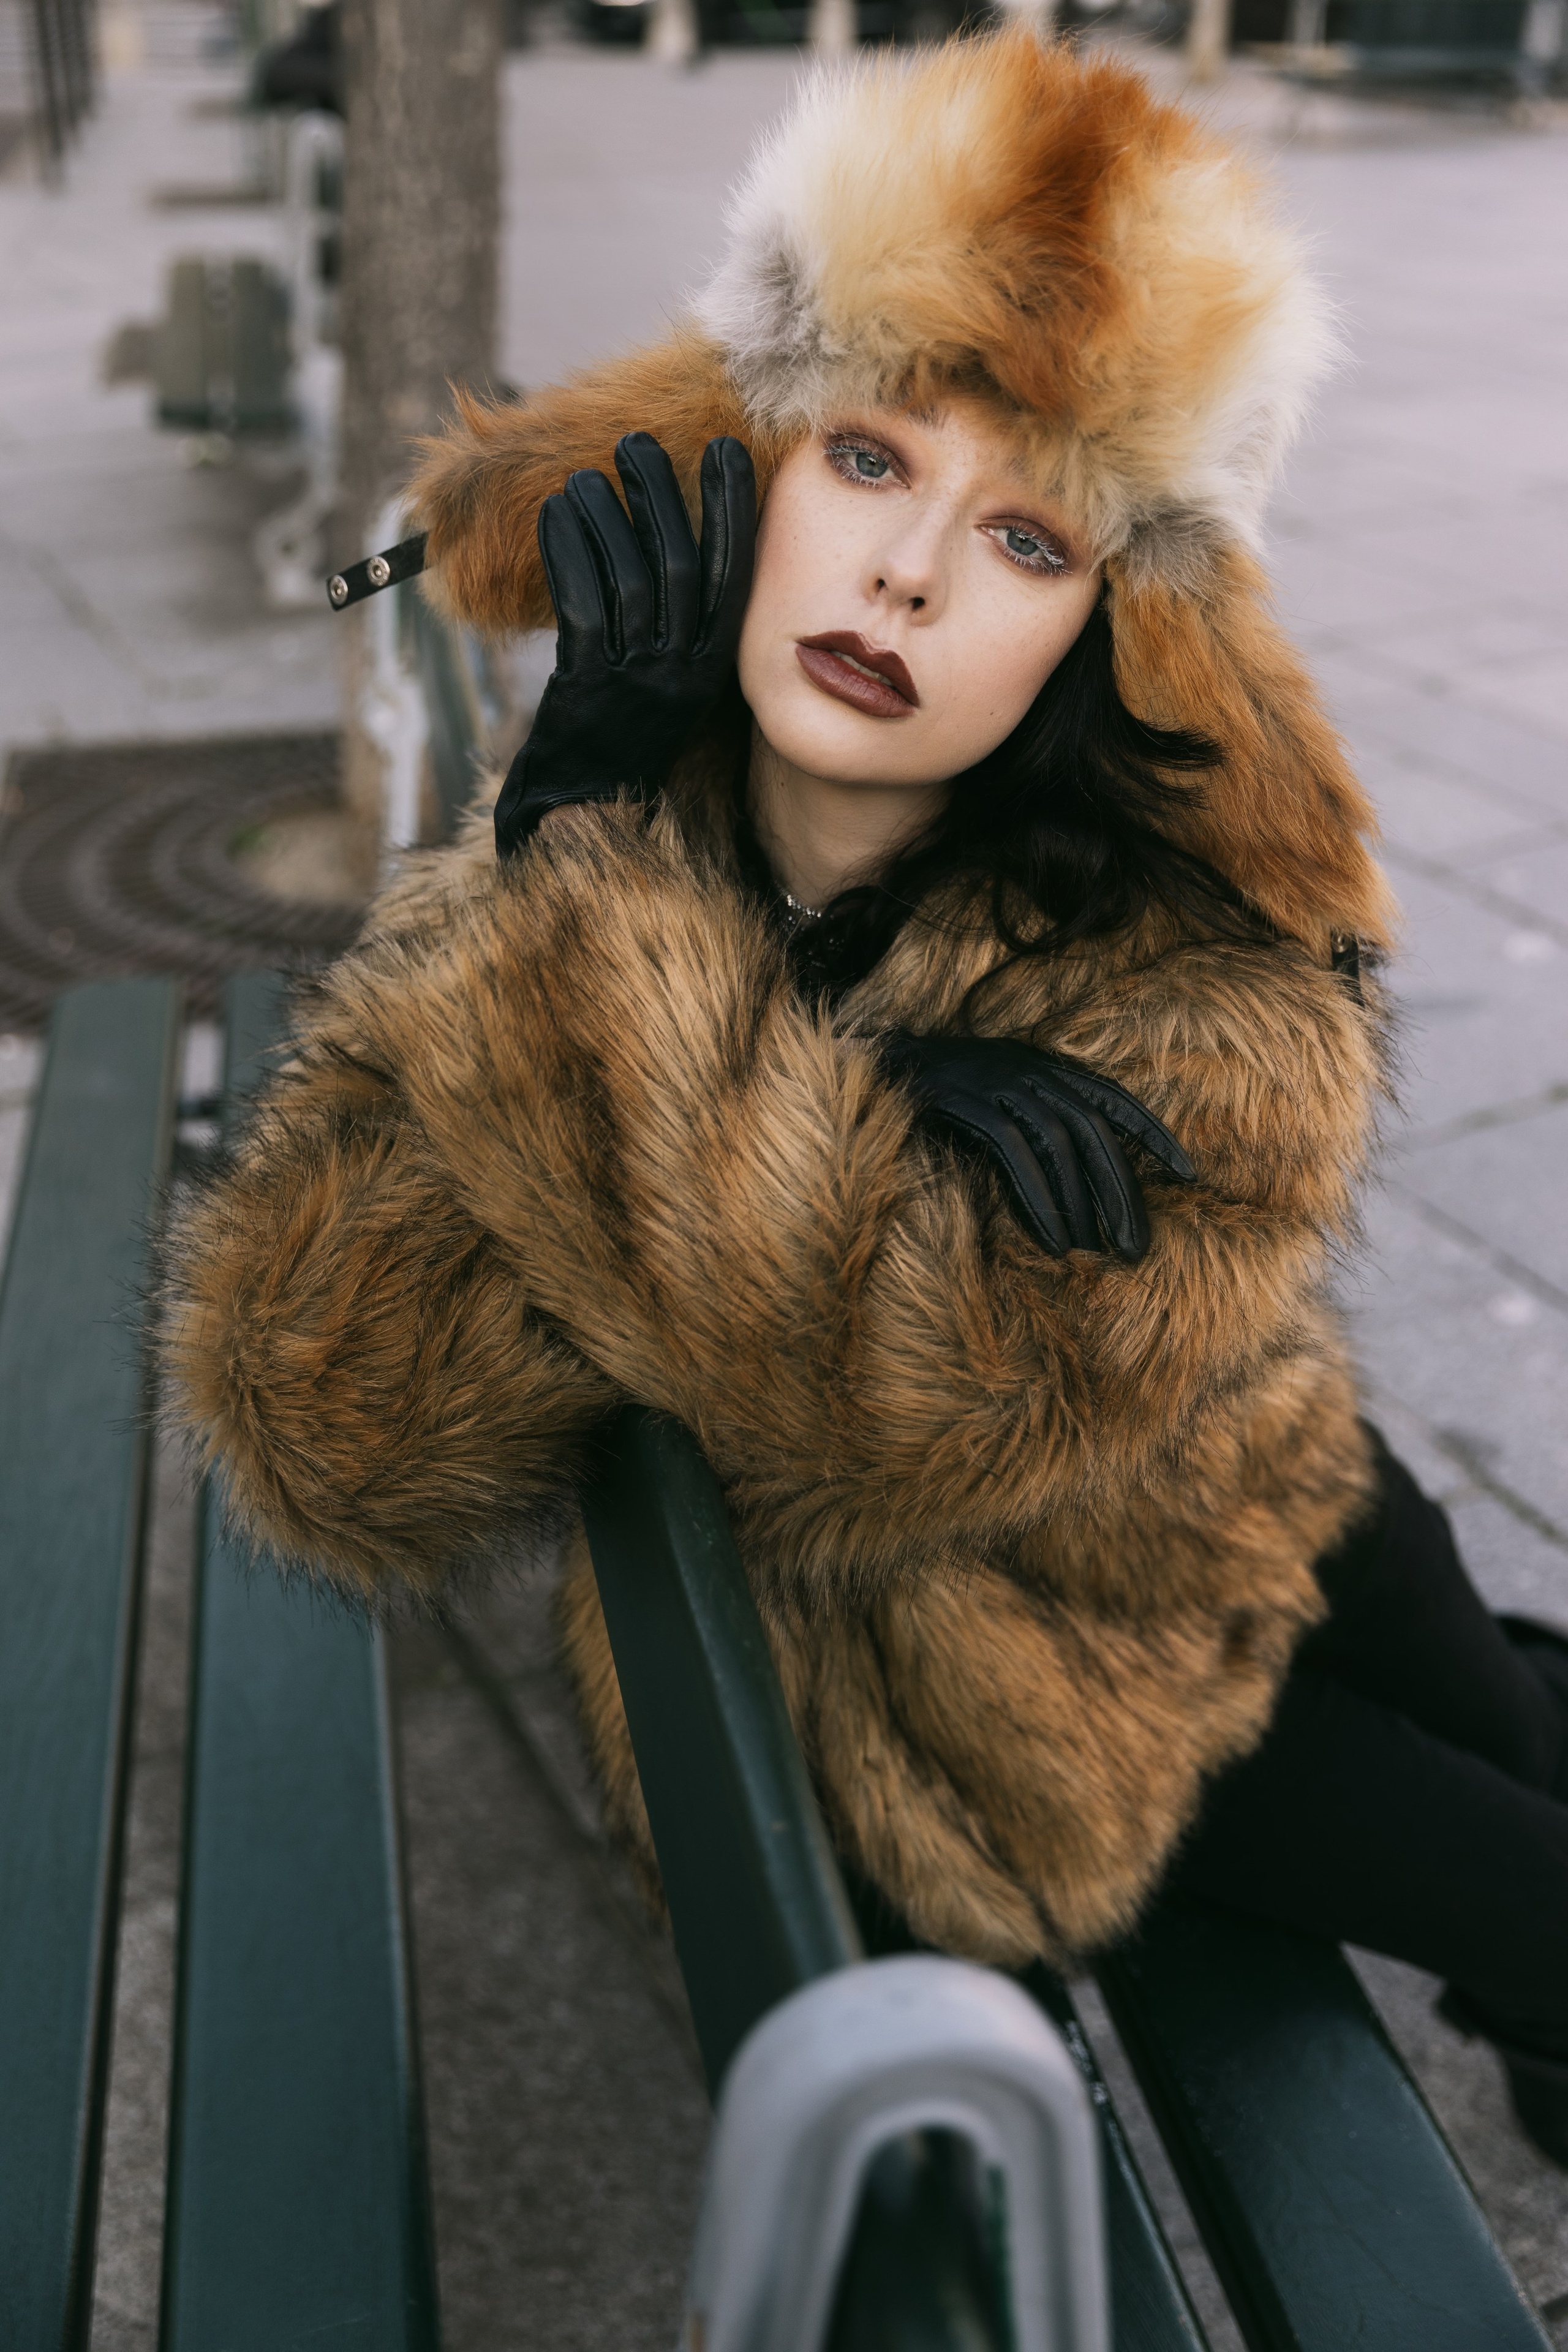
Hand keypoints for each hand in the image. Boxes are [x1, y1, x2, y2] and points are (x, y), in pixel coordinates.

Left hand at [494, 432, 755, 858]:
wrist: (584, 808)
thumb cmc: (624, 733)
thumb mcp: (671, 680)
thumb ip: (681, 621)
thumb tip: (670, 532)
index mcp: (713, 667)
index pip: (732, 574)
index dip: (731, 508)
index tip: (724, 449)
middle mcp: (681, 673)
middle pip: (679, 564)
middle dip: (661, 494)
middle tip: (637, 442)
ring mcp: (634, 682)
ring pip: (626, 577)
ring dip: (605, 515)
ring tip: (587, 476)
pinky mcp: (585, 689)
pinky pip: (579, 604)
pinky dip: (567, 552)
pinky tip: (553, 516)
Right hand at [881, 1033, 1195, 1260]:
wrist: (872, 1068)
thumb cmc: (938, 1098)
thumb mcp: (1000, 1102)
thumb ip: (1038, 1125)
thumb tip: (1080, 1186)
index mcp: (1042, 1065)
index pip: (1113, 1099)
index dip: (1153, 1134)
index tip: (1189, 1173)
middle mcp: (1027, 1068)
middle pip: (1092, 1130)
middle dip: (1120, 1191)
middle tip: (1135, 1248)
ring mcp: (995, 1081)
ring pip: (1059, 1141)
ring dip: (1080, 1203)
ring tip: (1092, 1254)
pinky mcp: (964, 1102)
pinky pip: (1014, 1152)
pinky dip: (1036, 1198)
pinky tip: (1050, 1241)